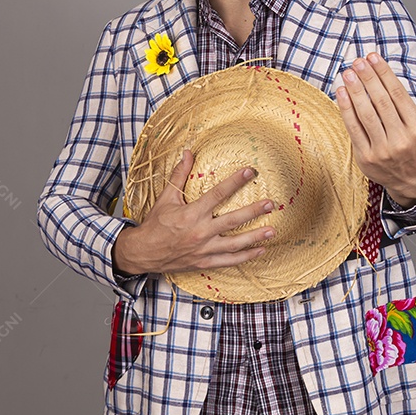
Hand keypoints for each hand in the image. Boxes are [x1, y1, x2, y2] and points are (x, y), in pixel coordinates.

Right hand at [112, 149, 276, 274]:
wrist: (143, 252)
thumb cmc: (155, 224)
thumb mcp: (166, 198)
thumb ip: (179, 175)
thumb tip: (188, 152)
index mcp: (191, 213)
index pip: (217, 194)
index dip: (235, 182)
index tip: (250, 172)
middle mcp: (200, 232)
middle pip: (232, 220)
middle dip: (253, 212)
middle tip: (270, 204)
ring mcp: (204, 249)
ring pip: (235, 244)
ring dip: (255, 237)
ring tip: (272, 231)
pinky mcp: (204, 262)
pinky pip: (229, 261)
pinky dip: (245, 257)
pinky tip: (260, 251)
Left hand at [335, 52, 415, 205]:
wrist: (410, 179)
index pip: (398, 95)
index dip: (384, 74)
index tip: (373, 57)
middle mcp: (401, 140)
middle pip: (381, 103)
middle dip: (368, 79)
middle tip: (358, 61)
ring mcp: (382, 150)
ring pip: (366, 115)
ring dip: (355, 91)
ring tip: (347, 72)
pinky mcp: (366, 157)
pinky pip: (354, 129)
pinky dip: (346, 110)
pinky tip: (341, 92)